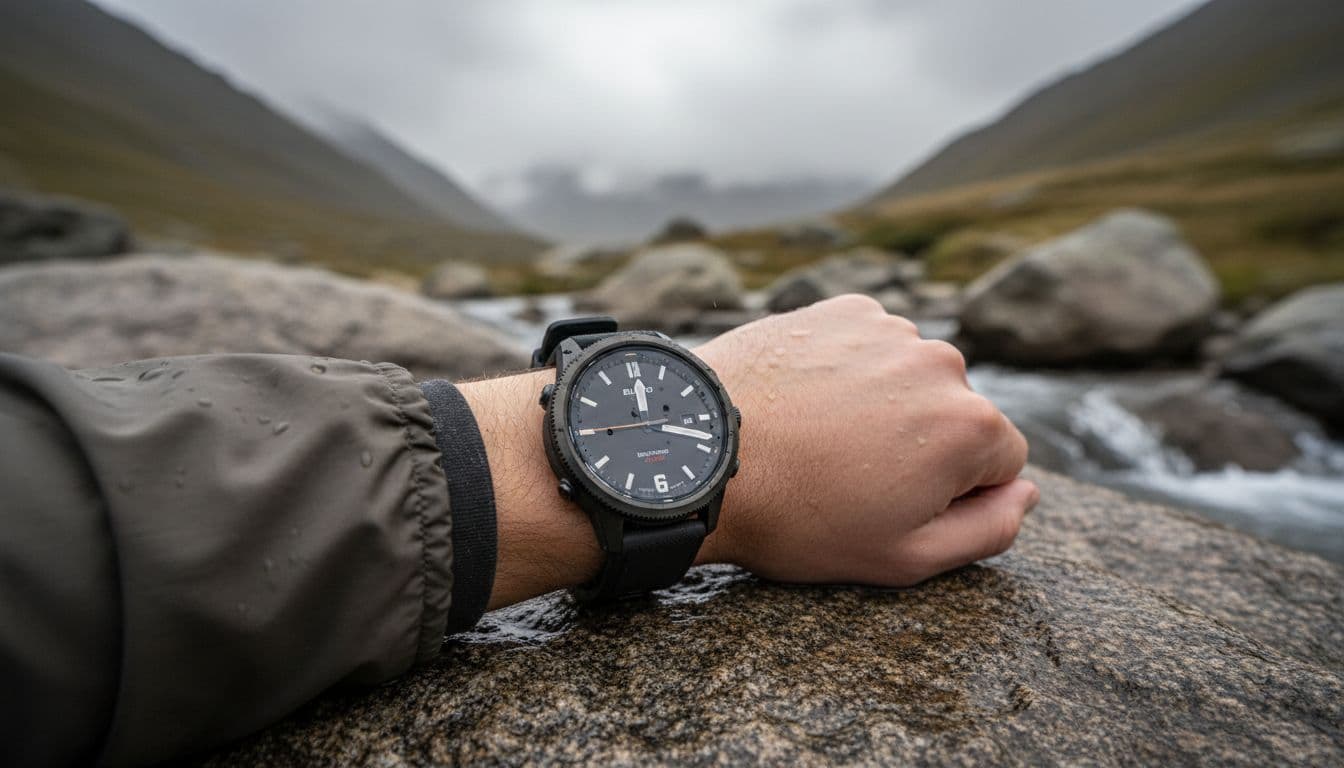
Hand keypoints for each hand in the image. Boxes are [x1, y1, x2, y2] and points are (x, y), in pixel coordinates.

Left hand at [459, 294, 1034, 609]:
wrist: (700, 454)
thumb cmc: (798, 517)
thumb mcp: (902, 557)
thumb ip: (987, 530)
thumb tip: (1027, 493)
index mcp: (970, 427)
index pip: (1001, 461)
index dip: (951, 492)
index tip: (892, 502)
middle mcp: (941, 363)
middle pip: (956, 412)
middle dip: (920, 443)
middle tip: (848, 476)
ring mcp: (888, 329)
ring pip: (910, 375)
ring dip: (883, 402)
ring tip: (819, 438)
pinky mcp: (839, 309)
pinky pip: (867, 344)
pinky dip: (847, 369)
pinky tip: (803, 401)